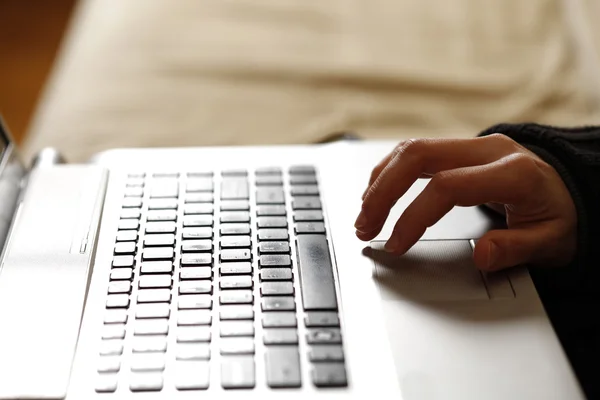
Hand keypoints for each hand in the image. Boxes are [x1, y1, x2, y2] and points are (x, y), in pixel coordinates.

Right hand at [355, 134, 576, 270]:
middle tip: (364, 226)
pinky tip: (379, 192)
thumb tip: (481, 254)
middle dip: (383, 193)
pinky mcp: (461, 149)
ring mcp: (473, 145)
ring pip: (412, 148)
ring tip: (364, 213)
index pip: (446, 187)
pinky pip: (417, 151)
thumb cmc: (562, 216)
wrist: (571, 189)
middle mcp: (489, 150)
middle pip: (418, 156)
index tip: (395, 245)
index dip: (413, 216)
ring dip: (381, 180)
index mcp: (514, 172)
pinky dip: (391, 171)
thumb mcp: (553, 242)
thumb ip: (517, 248)